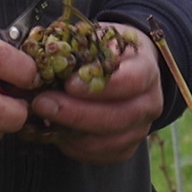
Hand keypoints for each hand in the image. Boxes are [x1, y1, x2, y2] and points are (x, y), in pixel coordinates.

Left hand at [27, 24, 163, 163]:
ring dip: (71, 133)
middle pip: (118, 117)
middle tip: (43, 104)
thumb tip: (49, 54)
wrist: (128, 69)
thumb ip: (81, 46)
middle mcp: (149, 103)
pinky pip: (99, 155)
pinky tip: (56, 132)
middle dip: (76, 113)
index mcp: (147, 69)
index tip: (69, 84)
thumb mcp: (99, 37)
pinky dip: (74, 147)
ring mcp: (140, 129)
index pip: (131, 81)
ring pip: (107, 141)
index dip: (100, 86)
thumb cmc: (107, 51)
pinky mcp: (127, 148)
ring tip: (43, 119)